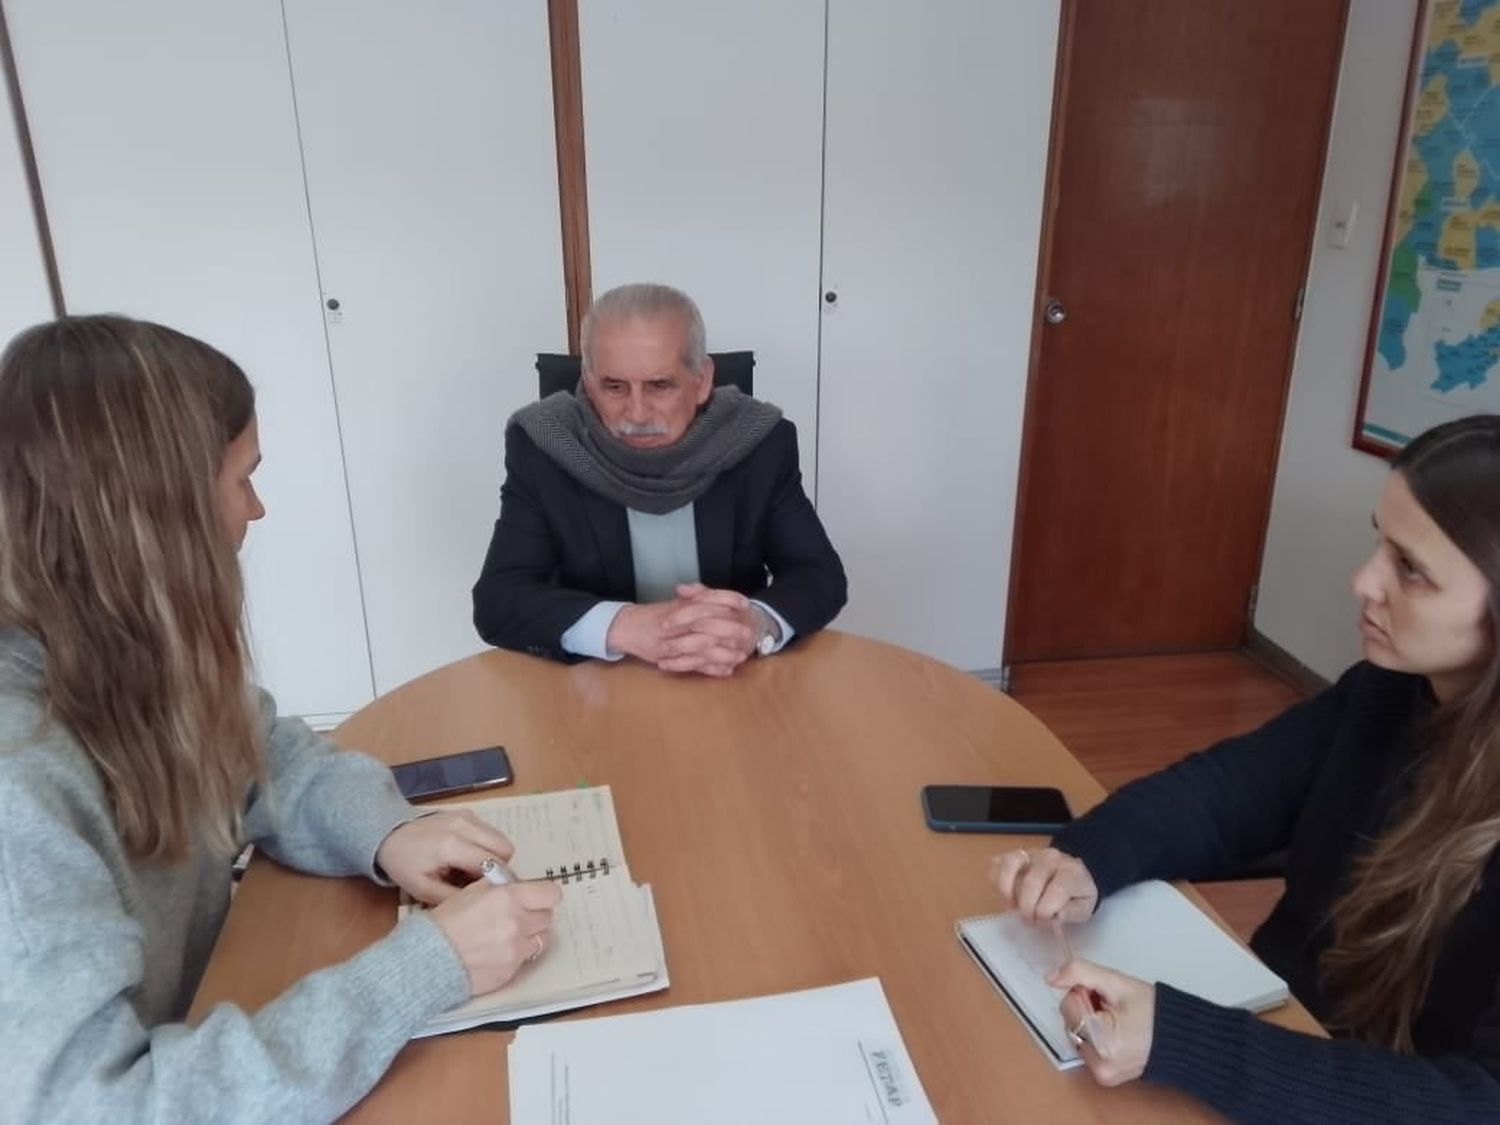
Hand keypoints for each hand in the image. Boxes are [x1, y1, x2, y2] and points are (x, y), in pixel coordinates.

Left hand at [376, 811, 515, 904]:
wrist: (389, 835)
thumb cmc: (404, 865)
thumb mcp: (423, 890)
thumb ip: (456, 896)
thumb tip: (484, 898)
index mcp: (452, 846)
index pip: (494, 863)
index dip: (496, 880)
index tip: (487, 892)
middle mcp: (465, 826)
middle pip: (505, 848)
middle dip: (498, 867)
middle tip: (479, 880)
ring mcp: (467, 816)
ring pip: (501, 838)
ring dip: (493, 855)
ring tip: (471, 867)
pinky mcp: (468, 813)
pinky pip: (491, 831)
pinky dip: (486, 845)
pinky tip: (466, 854)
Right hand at [429, 877, 561, 995]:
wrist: (426, 962)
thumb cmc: (441, 926)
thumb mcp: (467, 893)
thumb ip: (494, 886)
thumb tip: (510, 882)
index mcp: (507, 898)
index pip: (550, 894)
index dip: (544, 895)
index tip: (538, 897)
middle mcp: (517, 923)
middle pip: (547, 916)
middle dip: (535, 914)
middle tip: (518, 915)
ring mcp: (516, 950)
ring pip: (540, 939)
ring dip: (529, 936)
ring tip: (507, 936)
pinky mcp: (511, 971)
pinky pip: (525, 959)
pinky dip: (516, 954)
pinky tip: (496, 952)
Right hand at [606, 586, 755, 675]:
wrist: (625, 627)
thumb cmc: (653, 616)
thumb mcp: (675, 604)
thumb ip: (695, 598)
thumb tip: (714, 594)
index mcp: (680, 606)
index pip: (707, 599)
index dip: (727, 599)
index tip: (744, 603)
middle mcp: (676, 623)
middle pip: (706, 623)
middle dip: (729, 628)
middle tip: (748, 633)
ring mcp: (672, 642)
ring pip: (701, 646)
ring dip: (723, 652)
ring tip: (741, 655)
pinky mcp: (669, 659)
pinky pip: (693, 665)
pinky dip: (711, 669)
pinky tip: (726, 670)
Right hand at [990, 846, 1097, 923]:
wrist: (1072, 872)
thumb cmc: (1076, 893)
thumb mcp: (1085, 907)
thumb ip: (1073, 912)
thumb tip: (1056, 915)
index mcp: (1071, 872)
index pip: (1056, 890)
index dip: (1046, 912)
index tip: (1044, 922)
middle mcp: (1050, 858)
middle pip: (1031, 882)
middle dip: (1028, 908)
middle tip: (1030, 920)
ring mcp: (1031, 853)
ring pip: (1010, 865)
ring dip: (1007, 892)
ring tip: (1013, 907)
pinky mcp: (1015, 854)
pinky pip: (997, 863)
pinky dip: (997, 881)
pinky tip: (1007, 896)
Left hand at [1048, 959, 1153, 1084]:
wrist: (1180, 1037)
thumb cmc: (1152, 1009)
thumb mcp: (1116, 982)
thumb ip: (1080, 973)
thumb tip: (1050, 977)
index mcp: (1102, 1041)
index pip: (1068, 1005)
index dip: (1084, 994)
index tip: (1105, 996)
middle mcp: (1099, 1064)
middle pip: (1069, 1022)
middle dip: (1085, 1009)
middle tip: (1112, 1008)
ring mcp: (1102, 1074)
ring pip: (1074, 1034)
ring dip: (1088, 1023)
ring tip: (1116, 1021)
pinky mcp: (1104, 1078)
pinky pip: (1085, 1049)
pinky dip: (1094, 1038)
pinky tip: (1116, 1033)